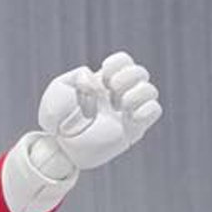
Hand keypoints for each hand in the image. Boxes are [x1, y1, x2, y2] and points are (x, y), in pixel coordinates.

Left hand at [37, 52, 161, 171]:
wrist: (60, 149)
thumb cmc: (56, 121)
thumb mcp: (58, 89)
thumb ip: (76, 76)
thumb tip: (95, 79)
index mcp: (102, 84)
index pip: (123, 62)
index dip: (119, 62)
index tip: (104, 75)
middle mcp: (117, 97)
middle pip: (140, 72)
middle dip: (128, 75)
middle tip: (111, 88)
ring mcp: (126, 113)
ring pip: (150, 91)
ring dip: (139, 91)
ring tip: (122, 104)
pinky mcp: (132, 130)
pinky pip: (155, 111)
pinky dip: (149, 108)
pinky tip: (132, 114)